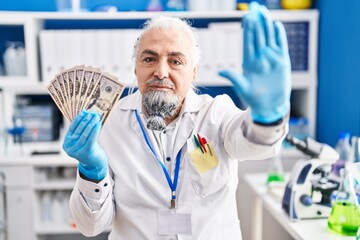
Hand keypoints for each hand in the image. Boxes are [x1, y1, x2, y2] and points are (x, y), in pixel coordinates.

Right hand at [63, 110, 107, 180]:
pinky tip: (98, 124)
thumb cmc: (89, 149)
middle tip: (92, 113)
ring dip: (91, 124)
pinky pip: (91, 139)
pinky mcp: (86, 153)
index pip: (72, 128)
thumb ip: (82, 130)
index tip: (84, 112)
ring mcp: (77, 151)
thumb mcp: (83, 140)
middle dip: (86, 120)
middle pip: (79, 131)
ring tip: (96, 117)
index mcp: (67, 143)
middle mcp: (70, 148)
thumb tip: (87, 114)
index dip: (78, 119)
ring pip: (85, 134)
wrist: (95, 164)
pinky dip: (95, 130)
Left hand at [219, 2, 290, 123]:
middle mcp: (260, 57)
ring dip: (267, 25)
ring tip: (264, 12)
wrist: (270, 105)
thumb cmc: (254, 98)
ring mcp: (271, 58)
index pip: (248, 42)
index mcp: (249, 61)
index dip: (248, 30)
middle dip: (257, 22)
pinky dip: (279, 36)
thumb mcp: (243, 87)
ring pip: (269, 38)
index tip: (247, 17)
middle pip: (258, 36)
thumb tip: (219, 72)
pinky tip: (277, 25)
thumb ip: (233, 77)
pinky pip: (281, 45)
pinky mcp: (282, 61)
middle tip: (255, 7)